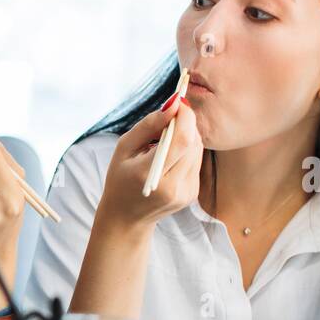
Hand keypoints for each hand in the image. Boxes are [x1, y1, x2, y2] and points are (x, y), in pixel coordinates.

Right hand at [98, 93, 202, 230]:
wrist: (127, 218)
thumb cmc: (120, 180)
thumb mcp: (124, 149)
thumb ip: (148, 126)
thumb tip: (173, 104)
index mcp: (150, 175)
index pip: (181, 140)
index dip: (185, 117)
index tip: (178, 102)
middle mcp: (172, 187)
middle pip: (193, 143)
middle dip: (185, 123)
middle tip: (169, 118)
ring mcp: (185, 192)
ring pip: (198, 150)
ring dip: (187, 136)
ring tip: (164, 139)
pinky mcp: (192, 193)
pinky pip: (196, 161)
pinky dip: (186, 150)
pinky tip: (170, 155)